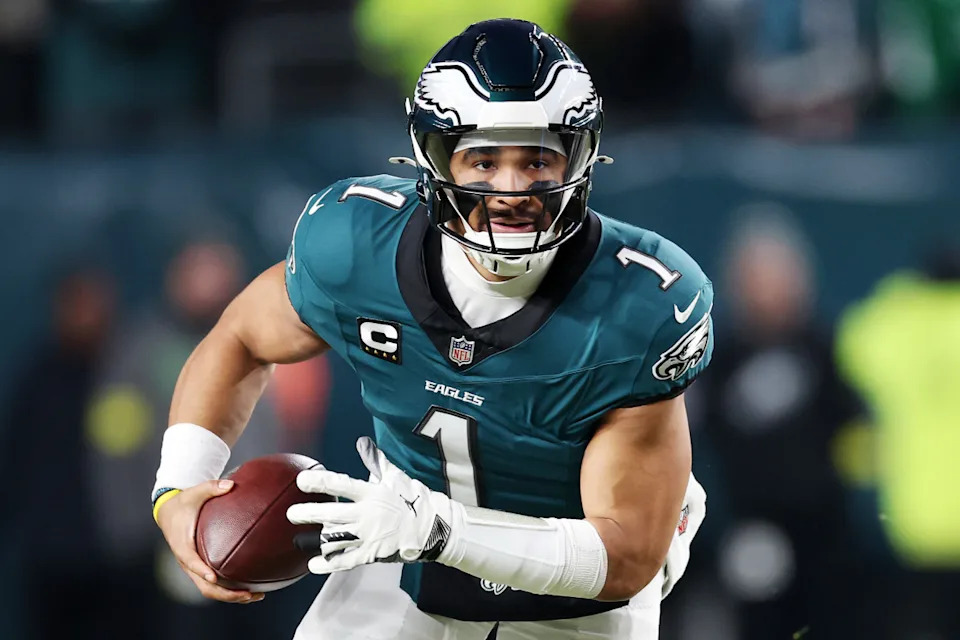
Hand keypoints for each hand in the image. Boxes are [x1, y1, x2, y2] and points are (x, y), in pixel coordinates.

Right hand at [155, 480, 264, 602]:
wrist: (168, 511)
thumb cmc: (183, 503)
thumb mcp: (195, 492)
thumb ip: (213, 487)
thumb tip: (231, 484)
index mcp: (183, 545)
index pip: (192, 561)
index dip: (202, 571)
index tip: (214, 578)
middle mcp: (187, 561)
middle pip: (204, 586)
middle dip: (225, 593)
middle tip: (248, 594)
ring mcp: (193, 567)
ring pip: (209, 590)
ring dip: (230, 596)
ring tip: (254, 596)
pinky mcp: (199, 567)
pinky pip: (213, 584)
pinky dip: (228, 589)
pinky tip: (248, 588)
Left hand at [287, 437, 452, 573]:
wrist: (433, 528)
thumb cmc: (413, 498)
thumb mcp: (394, 477)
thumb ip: (375, 461)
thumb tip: (362, 442)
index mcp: (372, 493)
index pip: (341, 484)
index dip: (320, 482)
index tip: (302, 481)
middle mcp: (368, 514)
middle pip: (332, 514)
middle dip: (309, 514)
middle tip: (292, 514)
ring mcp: (369, 536)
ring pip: (336, 539)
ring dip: (316, 539)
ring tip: (300, 539)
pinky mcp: (372, 553)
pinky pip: (346, 560)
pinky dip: (328, 563)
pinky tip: (313, 563)